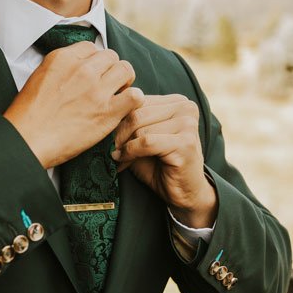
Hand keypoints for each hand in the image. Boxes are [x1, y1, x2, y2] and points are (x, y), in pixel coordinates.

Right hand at [3, 43, 142, 169]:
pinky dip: (133, 100)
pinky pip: (135, 96)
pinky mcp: (107, 112)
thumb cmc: (28, 115)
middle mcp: (82, 70)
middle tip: (106, 84)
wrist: (27, 140)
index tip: (91, 73)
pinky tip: (123, 107)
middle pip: (111, 56)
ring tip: (117, 93)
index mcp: (62, 59)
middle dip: (110, 69)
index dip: (94, 61)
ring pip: (126, 70)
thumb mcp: (38, 77)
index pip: (91, 47)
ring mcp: (96, 90)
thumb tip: (76, 67)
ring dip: (124, 81)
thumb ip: (60, 68)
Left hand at [111, 93, 217, 227]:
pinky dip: (131, 152)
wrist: (184, 192)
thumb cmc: (161, 164)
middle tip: (112, 150)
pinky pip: (147, 141)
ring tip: (120, 158)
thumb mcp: (142, 136)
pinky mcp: (185, 142)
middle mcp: (185, 108)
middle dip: (119, 134)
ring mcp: (188, 124)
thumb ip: (130, 122)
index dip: (119, 120)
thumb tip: (104, 113)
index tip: (111, 138)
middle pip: (136, 112)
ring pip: (139, 127)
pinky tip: (125, 161)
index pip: (136, 101)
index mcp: (176, 101)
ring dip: (124, 146)